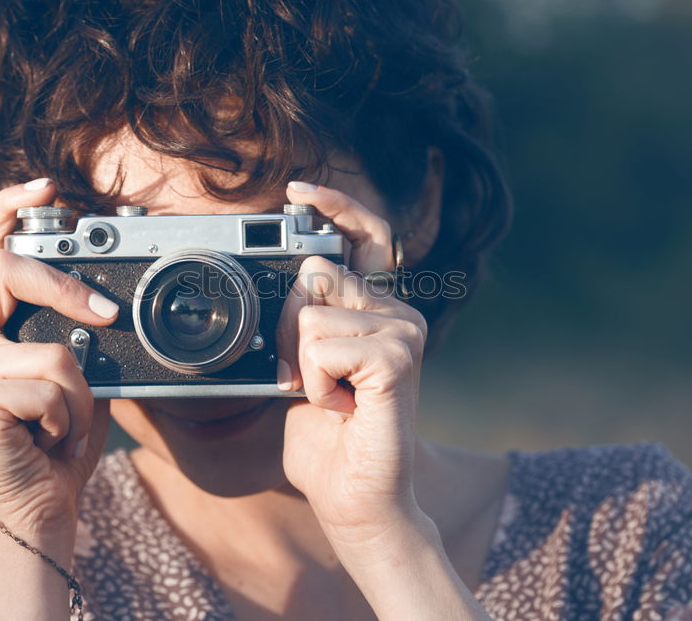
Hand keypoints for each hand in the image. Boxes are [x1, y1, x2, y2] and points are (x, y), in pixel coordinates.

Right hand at [0, 178, 116, 534]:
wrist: (43, 503)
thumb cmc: (60, 437)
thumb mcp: (76, 372)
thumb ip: (75, 330)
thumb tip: (108, 294)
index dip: (7, 209)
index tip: (46, 187)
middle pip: (4, 271)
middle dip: (66, 286)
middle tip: (107, 315)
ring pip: (49, 346)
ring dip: (79, 394)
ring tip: (67, 425)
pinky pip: (50, 386)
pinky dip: (70, 418)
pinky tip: (51, 440)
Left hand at [277, 181, 429, 551]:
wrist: (354, 499)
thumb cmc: (327, 442)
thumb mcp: (301, 370)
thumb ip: (301, 325)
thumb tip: (289, 284)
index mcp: (375, 312)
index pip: (364, 239)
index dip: (336, 207)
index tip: (300, 191)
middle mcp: (396, 314)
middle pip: (316, 275)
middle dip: (288, 329)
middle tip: (308, 379)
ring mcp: (403, 332)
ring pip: (312, 312)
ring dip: (302, 366)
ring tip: (330, 399)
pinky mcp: (398, 357)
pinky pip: (322, 345)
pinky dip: (315, 383)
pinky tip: (341, 408)